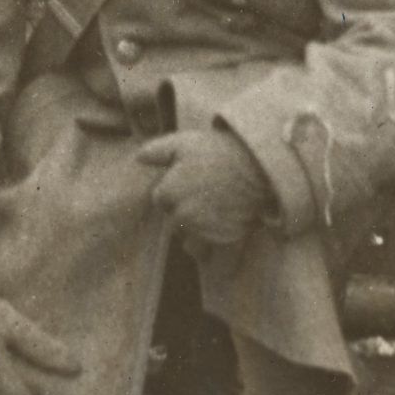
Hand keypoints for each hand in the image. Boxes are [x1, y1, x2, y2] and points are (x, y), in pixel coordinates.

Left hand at [137, 128, 273, 245]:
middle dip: (185, 208)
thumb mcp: (184, 143)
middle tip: (206, 190)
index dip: (175, 187)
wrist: (257, 166)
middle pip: (175, 218)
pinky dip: (212, 243)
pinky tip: (222, 228)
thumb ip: (156, 151)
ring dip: (197, 227)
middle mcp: (182, 216)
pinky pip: (208, 251)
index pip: (162, 198)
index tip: (192, 178)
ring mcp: (202, 230)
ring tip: (217, 206)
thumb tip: (138, 158)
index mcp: (168, 193)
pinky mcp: (222, 240)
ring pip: (190, 236)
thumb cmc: (218, 152)